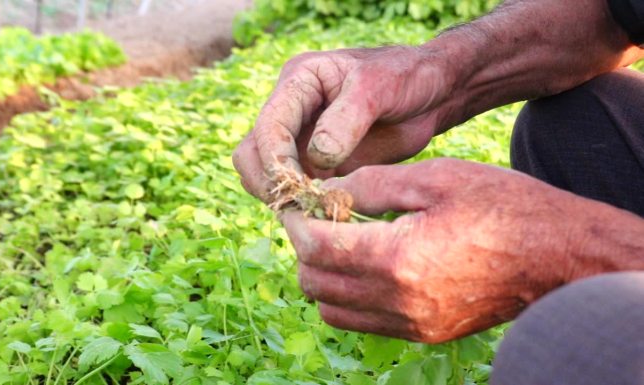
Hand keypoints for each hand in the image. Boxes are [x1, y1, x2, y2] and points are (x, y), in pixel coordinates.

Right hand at [233, 46, 457, 200]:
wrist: (431, 93)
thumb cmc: (405, 76)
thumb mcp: (378, 86)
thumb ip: (347, 119)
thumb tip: (317, 156)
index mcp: (298, 83)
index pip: (267, 126)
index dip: (275, 158)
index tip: (297, 185)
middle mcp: (292, 113)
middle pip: (252, 155)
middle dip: (270, 182)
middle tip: (301, 206)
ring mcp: (302, 142)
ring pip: (267, 178)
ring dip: (284, 199)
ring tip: (318, 212)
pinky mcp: (319, 167)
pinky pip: (298, 193)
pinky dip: (305, 207)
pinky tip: (330, 215)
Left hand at [281, 158, 590, 342]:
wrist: (558, 255)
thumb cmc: (501, 205)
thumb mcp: (433, 177)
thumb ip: (369, 184)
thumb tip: (325, 191)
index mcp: (397, 258)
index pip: (315, 247)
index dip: (296, 221)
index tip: (296, 203)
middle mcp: (398, 301)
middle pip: (315, 282)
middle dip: (305, 247)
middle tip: (317, 217)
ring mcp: (412, 323)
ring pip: (332, 309)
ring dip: (323, 274)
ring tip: (339, 239)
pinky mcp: (424, 332)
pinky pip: (362, 321)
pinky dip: (348, 295)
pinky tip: (366, 263)